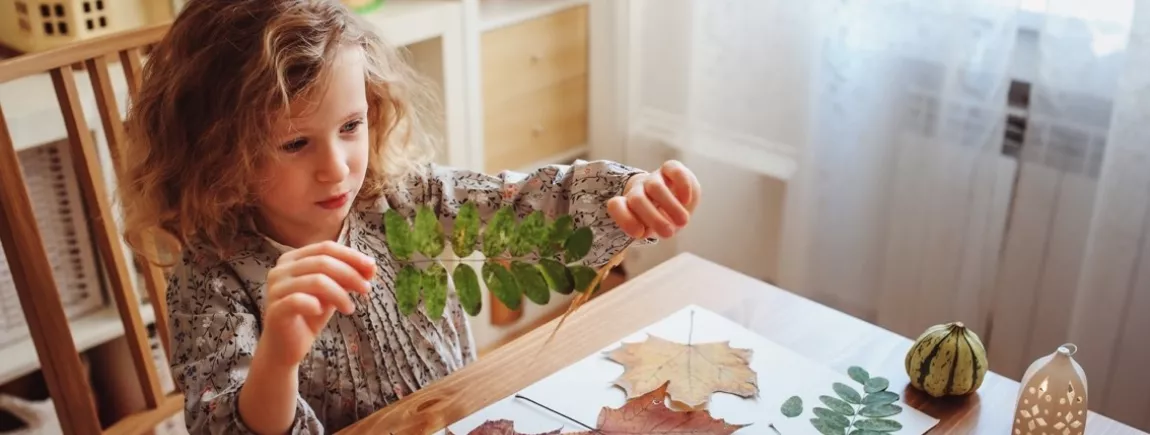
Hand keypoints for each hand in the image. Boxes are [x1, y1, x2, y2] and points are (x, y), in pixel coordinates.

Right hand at [257, 241, 374, 366]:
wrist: (287, 347)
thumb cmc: (310, 315)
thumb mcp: (333, 292)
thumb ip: (348, 277)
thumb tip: (372, 266)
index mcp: (293, 259)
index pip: (326, 247)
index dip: (352, 256)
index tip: (372, 267)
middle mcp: (281, 269)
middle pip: (323, 261)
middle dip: (350, 274)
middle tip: (366, 289)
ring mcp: (276, 288)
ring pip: (316, 280)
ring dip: (340, 294)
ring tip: (350, 308)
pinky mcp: (275, 309)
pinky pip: (299, 300)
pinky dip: (317, 304)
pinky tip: (322, 312)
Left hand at [608, 160, 700, 239]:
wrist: (675, 198)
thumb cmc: (661, 217)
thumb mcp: (652, 229)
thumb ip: (645, 230)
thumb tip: (643, 229)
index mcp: (628, 205)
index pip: (616, 206)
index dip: (625, 219)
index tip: (640, 233)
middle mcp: (638, 189)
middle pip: (637, 200)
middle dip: (653, 218)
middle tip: (668, 233)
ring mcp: (653, 178)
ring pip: (655, 187)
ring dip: (670, 206)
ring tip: (682, 221)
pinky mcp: (671, 168)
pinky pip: (674, 171)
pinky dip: (681, 185)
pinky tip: (686, 200)